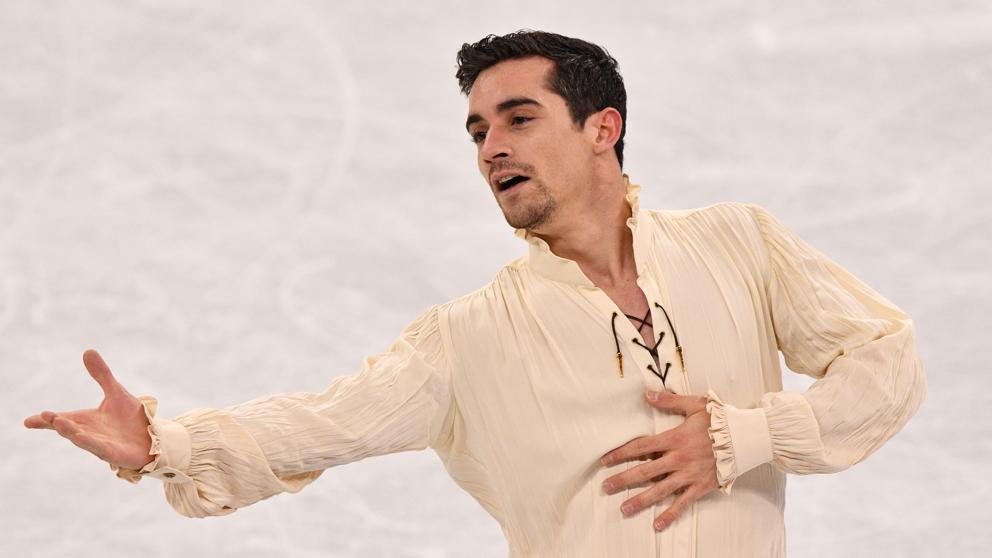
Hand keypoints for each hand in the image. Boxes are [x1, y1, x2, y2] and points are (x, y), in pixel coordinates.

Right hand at [23, 349, 154, 470]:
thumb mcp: (116, 392)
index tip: (28, 421)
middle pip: (69, 429)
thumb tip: (88, 351)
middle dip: (57, 422)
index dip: (45, 421)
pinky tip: (80, 437)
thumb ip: (102, 375)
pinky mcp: (114, 453)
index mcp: (86, 421)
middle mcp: (89, 433)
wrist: (153, 438)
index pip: (62, 419)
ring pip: (82, 439)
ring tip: (58, 422)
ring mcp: (100, 445)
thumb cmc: (130, 418)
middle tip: (45, 416)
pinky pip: (101, 448)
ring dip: (71, 432)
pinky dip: (91, 443)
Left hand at [599, 390, 719, 530]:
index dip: (621, 453)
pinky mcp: (700, 487)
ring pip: (659, 490)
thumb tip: (647, 394)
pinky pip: (682, 503)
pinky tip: (657, 524)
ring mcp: (688, 475)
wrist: (746, 438)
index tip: (605, 460)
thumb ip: (669, 401)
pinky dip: (670, 514)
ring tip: (623, 509)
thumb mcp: (694, 405)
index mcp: (674, 439)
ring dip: (640, 500)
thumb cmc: (721, 420)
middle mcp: (677, 459)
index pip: (640, 447)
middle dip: (623, 480)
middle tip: (605, 487)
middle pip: (644, 471)